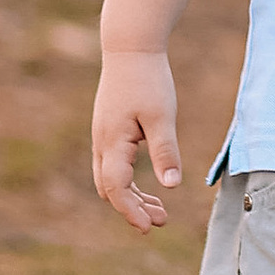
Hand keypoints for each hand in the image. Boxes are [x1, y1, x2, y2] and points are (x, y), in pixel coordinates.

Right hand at [93, 47, 182, 228]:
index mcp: (112, 142)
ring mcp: (103, 137)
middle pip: (110, 189)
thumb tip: (172, 187)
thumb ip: (165, 151)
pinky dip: (130, 181)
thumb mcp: (162, 116)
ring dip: (132, 197)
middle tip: (161, 221)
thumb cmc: (148, 79)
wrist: (130, 47)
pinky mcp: (109, 131)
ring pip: (111, 179)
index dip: (131, 210)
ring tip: (161, 210)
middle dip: (133, 209)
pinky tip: (150, 185)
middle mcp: (102, 143)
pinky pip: (114, 166)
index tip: (150, 227)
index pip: (117, 188)